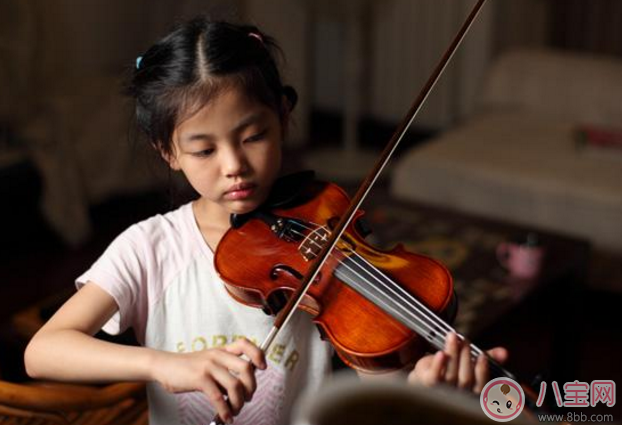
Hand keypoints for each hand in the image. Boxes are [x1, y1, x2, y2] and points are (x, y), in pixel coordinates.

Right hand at [151, 338, 266, 423]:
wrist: (164, 366)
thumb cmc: (188, 367)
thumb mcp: (208, 361)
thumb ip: (225, 369)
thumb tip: (243, 388)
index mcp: (222, 350)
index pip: (245, 344)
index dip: (258, 354)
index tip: (262, 367)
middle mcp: (218, 355)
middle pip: (246, 368)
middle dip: (251, 387)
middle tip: (247, 398)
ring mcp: (209, 366)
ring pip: (235, 386)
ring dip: (239, 403)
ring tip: (234, 411)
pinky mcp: (199, 379)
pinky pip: (219, 397)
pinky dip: (225, 410)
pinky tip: (225, 417)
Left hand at [407, 333, 507, 392]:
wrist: (423, 377)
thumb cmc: (449, 370)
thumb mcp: (469, 364)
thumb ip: (487, 359)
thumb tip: (505, 353)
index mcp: (471, 393)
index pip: (480, 386)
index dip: (482, 371)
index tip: (482, 355)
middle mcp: (458, 396)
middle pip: (465, 379)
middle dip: (466, 357)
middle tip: (465, 341)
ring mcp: (442, 392)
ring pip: (451, 375)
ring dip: (453, 353)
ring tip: (453, 337)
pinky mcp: (427, 384)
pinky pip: (434, 376)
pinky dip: (438, 364)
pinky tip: (441, 352)